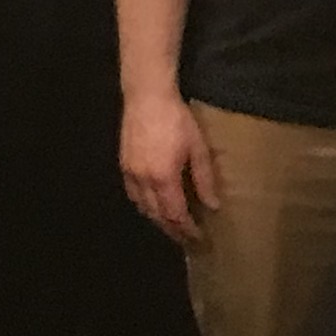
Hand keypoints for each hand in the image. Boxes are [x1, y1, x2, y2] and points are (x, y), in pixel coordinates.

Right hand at [119, 92, 223, 247]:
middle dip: (172, 229)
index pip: (175, 214)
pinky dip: (144, 205)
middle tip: (186, 238)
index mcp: (164, 178)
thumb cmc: (177, 120)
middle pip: (156, 215)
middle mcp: (143, 180)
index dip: (186, 229)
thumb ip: (204, 179)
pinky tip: (153, 204)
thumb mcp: (198, 148)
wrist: (147, 97)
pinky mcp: (123, 164)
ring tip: (171, 224)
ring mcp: (130, 173)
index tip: (198, 237)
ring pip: (142, 207)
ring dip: (157, 219)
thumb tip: (213, 206)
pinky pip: (133, 194)